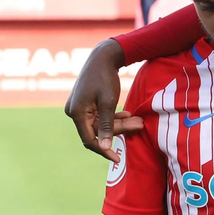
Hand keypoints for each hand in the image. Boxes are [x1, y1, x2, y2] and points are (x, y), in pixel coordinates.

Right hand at [64, 39, 128, 161]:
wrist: (102, 56)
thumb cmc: (104, 77)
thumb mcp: (108, 102)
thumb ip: (106, 126)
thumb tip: (104, 147)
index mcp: (76, 113)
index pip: (89, 140)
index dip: (104, 150)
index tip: (118, 158)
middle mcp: (74, 112)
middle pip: (97, 131)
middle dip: (119, 130)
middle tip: (139, 125)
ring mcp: (79, 108)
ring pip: (101, 124)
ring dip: (119, 123)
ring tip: (138, 121)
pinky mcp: (86, 104)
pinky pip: (100, 116)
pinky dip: (113, 117)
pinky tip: (128, 115)